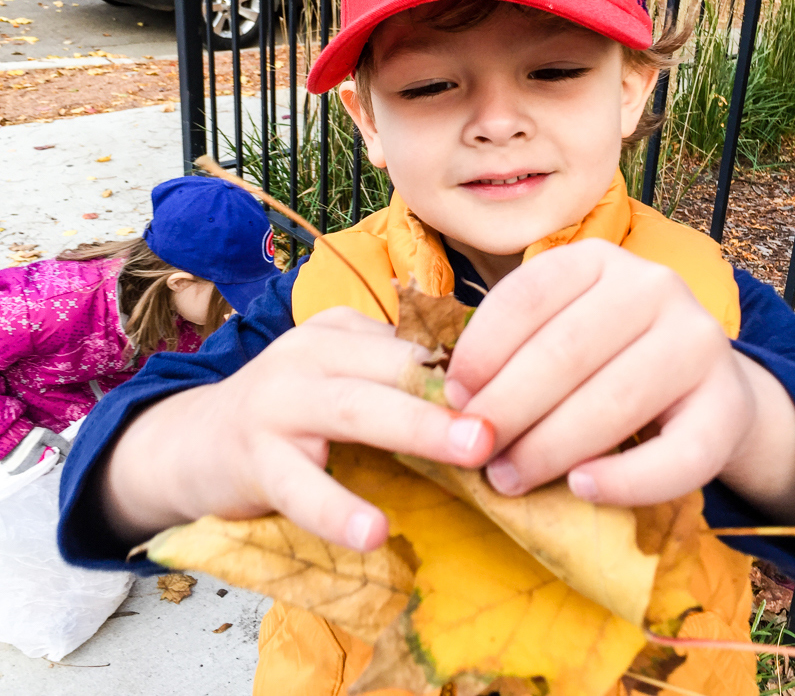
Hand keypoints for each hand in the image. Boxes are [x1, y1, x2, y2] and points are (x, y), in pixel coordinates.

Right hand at [102, 307, 493, 549]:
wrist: (195, 442)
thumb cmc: (289, 414)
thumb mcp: (338, 377)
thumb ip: (394, 378)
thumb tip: (490, 396)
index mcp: (340, 332)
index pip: (414, 344)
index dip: (470, 371)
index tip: (528, 394)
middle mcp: (309, 353)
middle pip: (392, 367)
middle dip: (452, 393)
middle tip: (506, 420)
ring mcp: (279, 401)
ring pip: (354, 409)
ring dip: (417, 428)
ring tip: (470, 454)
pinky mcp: (255, 457)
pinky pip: (301, 486)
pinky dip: (338, 508)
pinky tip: (373, 534)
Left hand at [445, 239, 794, 513]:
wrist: (704, 387)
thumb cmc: (606, 358)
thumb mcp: (560, 328)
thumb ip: (513, 350)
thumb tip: (453, 400)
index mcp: (597, 259)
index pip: (528, 296)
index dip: (482, 349)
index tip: (452, 396)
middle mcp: (652, 286)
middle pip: (565, 351)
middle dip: (508, 407)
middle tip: (473, 450)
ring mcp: (698, 341)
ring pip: (613, 400)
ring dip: (550, 448)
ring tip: (507, 477)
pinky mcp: (729, 404)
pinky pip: (677, 454)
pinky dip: (625, 479)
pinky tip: (581, 489)